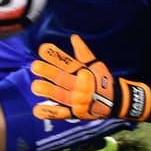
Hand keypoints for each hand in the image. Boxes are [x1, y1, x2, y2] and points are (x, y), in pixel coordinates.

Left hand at [30, 34, 150, 121]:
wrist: (115, 101)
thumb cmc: (102, 80)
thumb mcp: (96, 65)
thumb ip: (83, 52)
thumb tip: (74, 37)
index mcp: (83, 72)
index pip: (67, 62)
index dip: (55, 56)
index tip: (42, 49)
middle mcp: (79, 86)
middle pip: (62, 78)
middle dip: (48, 72)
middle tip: (35, 66)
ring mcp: (77, 100)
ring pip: (60, 95)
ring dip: (47, 91)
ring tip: (34, 86)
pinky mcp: (75, 113)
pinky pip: (61, 113)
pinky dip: (49, 113)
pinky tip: (37, 110)